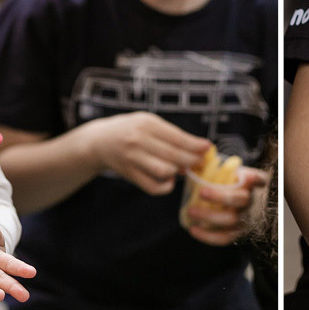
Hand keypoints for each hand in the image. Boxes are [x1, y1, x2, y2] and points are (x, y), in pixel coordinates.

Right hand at [77, 111, 210, 195]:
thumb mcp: (148, 122)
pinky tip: (169, 179)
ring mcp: (132, 159)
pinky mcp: (129, 174)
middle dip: (192, 160)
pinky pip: (153, 187)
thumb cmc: (131, 130)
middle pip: (173, 155)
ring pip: (164, 171)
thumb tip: (196, 150)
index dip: (195, 145)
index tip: (208, 148)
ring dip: (178, 172)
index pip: (177, 137)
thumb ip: (170, 134)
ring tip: (182, 168)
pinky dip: (166, 186)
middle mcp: (138, 141)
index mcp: (146, 124)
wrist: (100, 141)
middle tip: (200, 162)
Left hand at [184, 167, 268, 245]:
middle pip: (239, 200)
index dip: (254, 179)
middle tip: (201, 192)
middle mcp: (251, 201)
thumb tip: (196, 162)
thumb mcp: (230, 171)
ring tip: (190, 210)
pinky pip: (224, 238)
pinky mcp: (237, 233)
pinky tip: (193, 230)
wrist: (239, 201)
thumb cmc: (231, 183)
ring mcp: (245, 218)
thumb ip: (217, 166)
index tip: (248, 176)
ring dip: (209, 216)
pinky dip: (208, 237)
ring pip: (230, 220)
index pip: (257, 179)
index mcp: (251, 183)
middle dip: (220, 197)